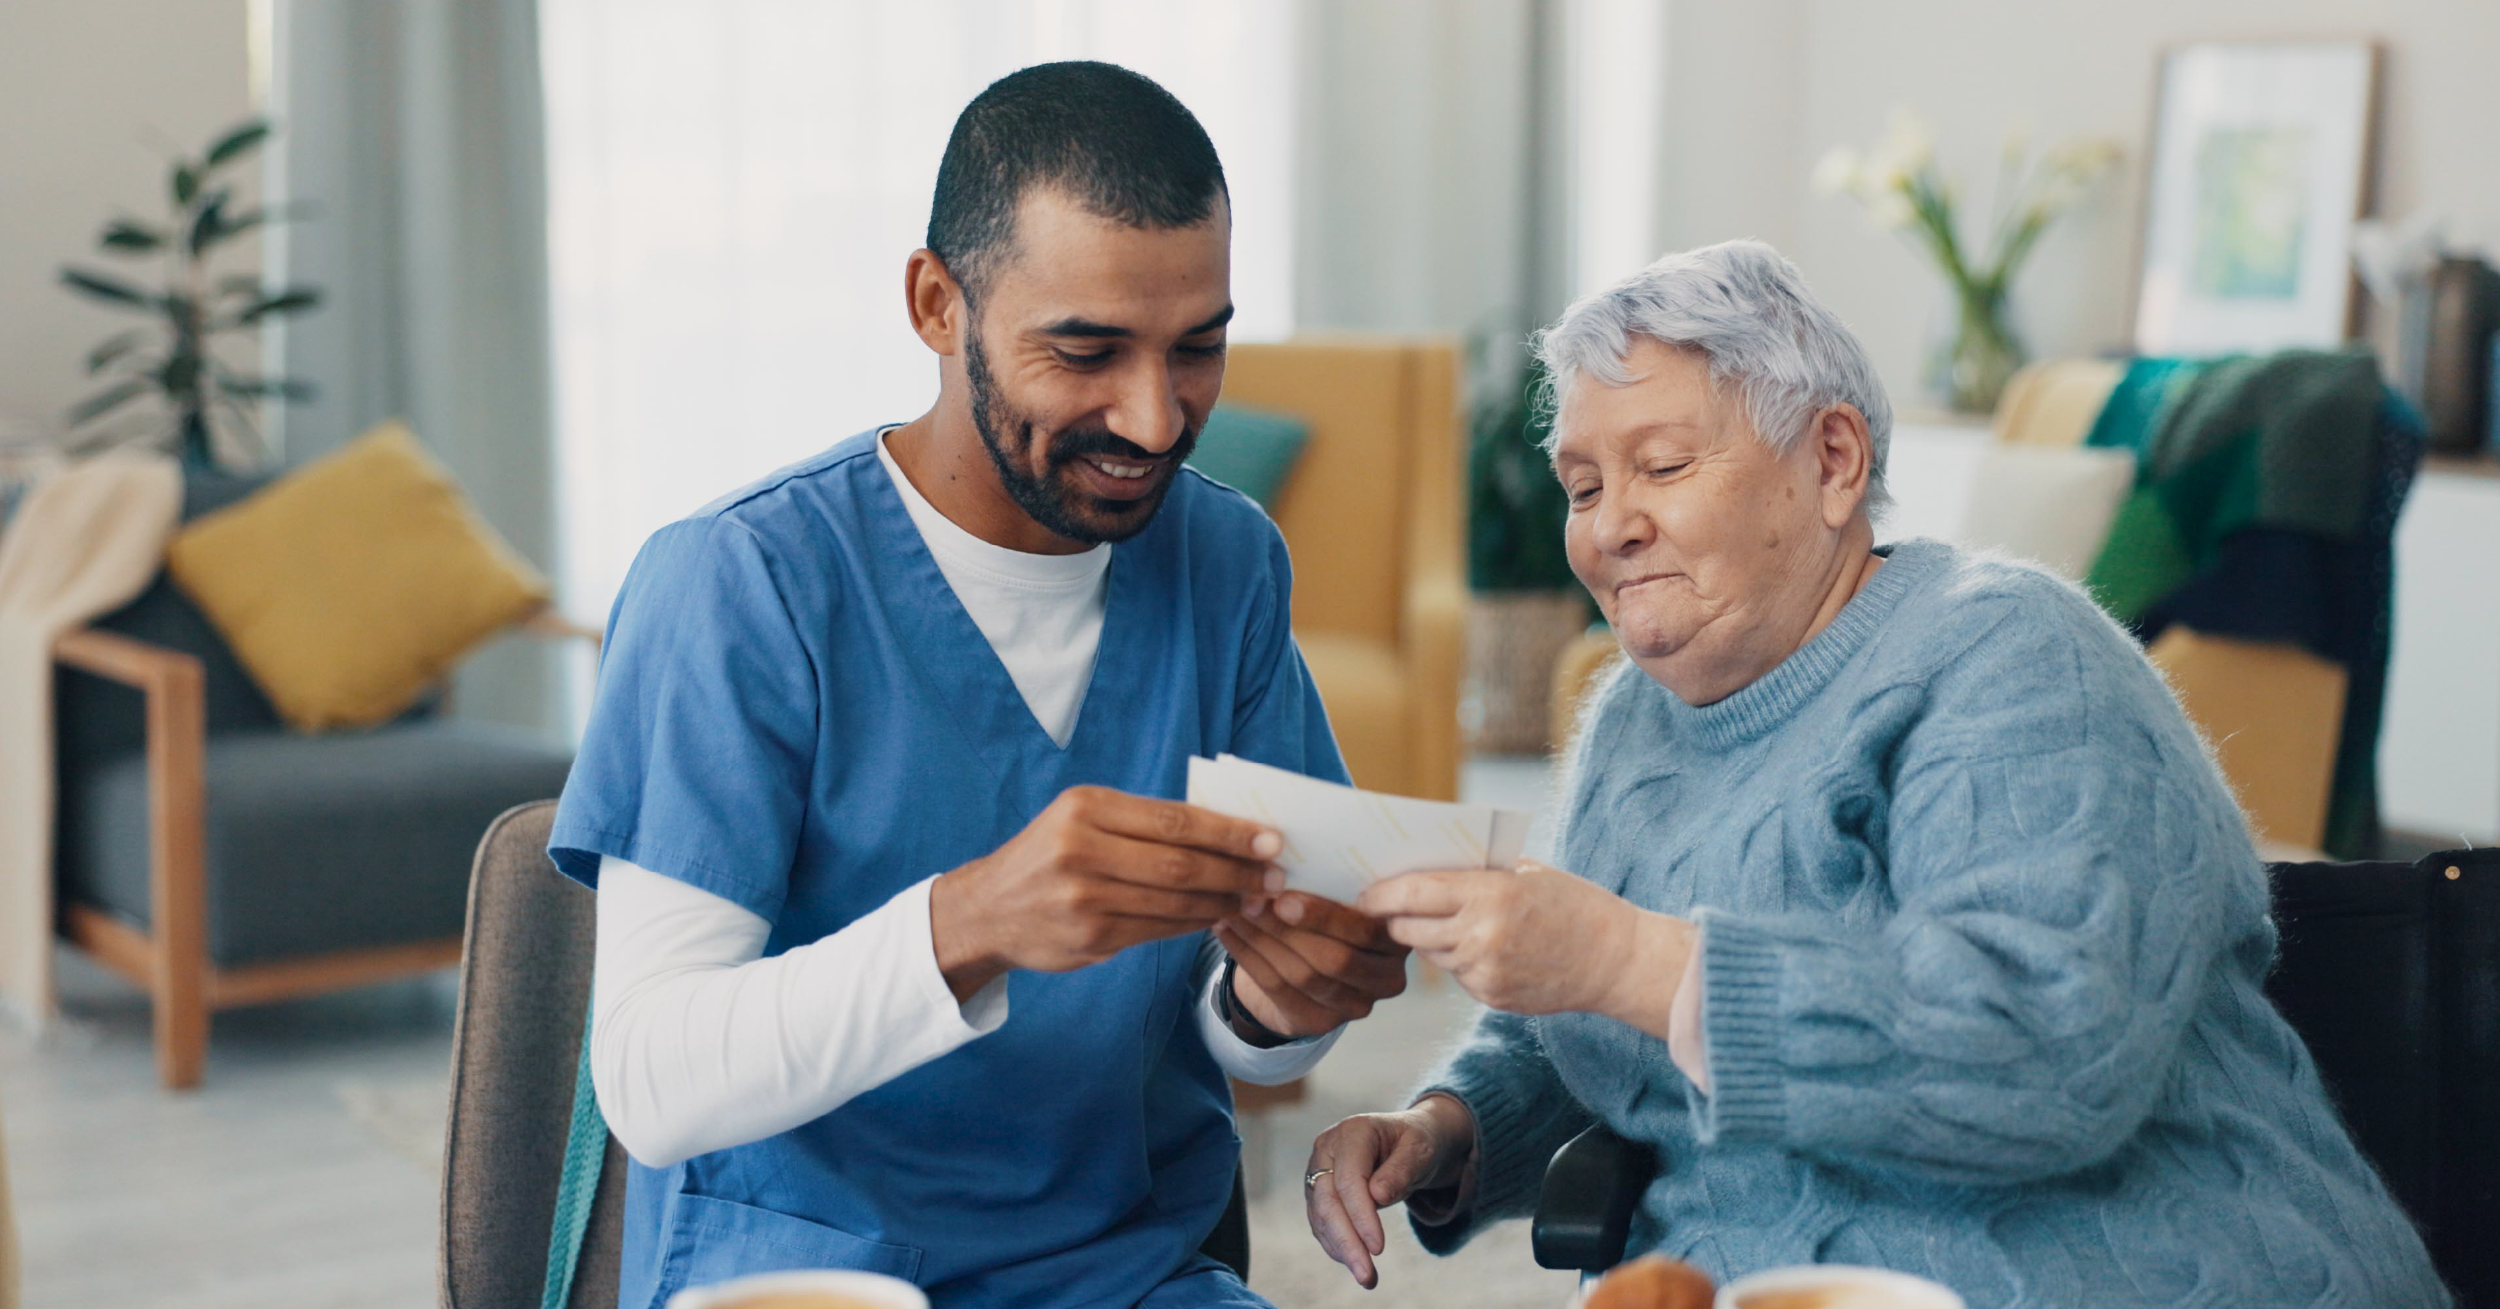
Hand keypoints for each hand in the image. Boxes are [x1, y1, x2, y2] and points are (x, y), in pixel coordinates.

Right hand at [930, 786, 1283, 998]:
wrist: (987, 909)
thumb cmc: (1051, 856)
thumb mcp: (1083, 820)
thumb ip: (1145, 823)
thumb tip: (1226, 829)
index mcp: (1086, 808)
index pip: (1176, 819)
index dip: (1230, 832)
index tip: (1272, 840)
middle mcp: (1082, 849)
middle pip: (1181, 862)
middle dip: (1237, 870)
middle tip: (1275, 876)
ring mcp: (1084, 898)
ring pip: (1175, 901)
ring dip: (1224, 901)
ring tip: (1256, 899)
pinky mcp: (1089, 937)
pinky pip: (1158, 930)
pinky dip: (1195, 924)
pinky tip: (1218, 917)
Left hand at [1214, 893, 1409, 1040]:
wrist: (1310, 963)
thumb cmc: (1330, 915)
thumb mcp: (1343, 895)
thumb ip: (1333, 881)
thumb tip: (1286, 853)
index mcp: (1399, 940)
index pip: (1367, 932)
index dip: (1325, 916)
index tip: (1285, 895)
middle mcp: (1386, 978)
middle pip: (1334, 959)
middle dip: (1286, 928)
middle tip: (1250, 899)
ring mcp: (1355, 1006)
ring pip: (1302, 975)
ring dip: (1262, 938)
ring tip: (1234, 909)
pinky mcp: (1320, 1022)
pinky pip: (1278, 989)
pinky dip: (1248, 956)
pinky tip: (1228, 931)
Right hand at [1305, 1095, 1475, 1287]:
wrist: (1409, 1142)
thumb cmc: (1417, 1142)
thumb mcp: (1421, 1150)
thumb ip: (1401, 1170)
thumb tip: (1377, 1196)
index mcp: (1352, 1131)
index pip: (1349, 1179)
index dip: (1361, 1216)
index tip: (1378, 1248)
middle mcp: (1328, 1148)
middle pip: (1327, 1200)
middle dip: (1346, 1241)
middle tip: (1367, 1275)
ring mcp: (1319, 1169)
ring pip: (1321, 1216)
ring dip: (1342, 1250)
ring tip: (1366, 1277)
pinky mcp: (1320, 1191)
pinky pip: (1322, 1223)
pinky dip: (1338, 1245)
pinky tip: (1356, 1262)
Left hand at [1357, 861, 1693, 1024]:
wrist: (1616, 960)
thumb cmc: (1573, 904)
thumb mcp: (1526, 872)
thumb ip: (1475, 872)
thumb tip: (1421, 867)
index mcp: (1489, 894)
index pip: (1413, 893)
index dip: (1380, 894)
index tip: (1364, 893)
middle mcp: (1481, 936)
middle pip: (1409, 930)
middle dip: (1395, 920)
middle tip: (1387, 910)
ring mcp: (1485, 972)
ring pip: (1431, 955)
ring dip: (1430, 939)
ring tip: (1449, 923)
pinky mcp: (1491, 997)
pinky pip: (1457, 975)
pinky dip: (1460, 960)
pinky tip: (1485, 947)